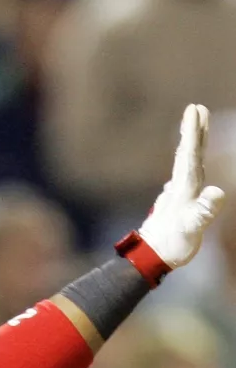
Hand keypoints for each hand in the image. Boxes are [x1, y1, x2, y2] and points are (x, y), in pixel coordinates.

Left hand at [139, 104, 224, 268]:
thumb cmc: (173, 245)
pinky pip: (184, 178)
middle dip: (193, 132)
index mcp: (184, 190)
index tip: (193, 109)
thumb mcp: (193, 229)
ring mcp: (175, 196)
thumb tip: (217, 192)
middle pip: (187, 155)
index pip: (190, 156)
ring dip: (190, 146)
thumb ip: (204, 211)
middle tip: (196, 109)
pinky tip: (187, 168)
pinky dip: (188, 166)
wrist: (150, 259)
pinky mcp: (174, 205)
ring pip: (184, 165)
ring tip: (195, 130)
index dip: (193, 133)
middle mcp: (178, 189)